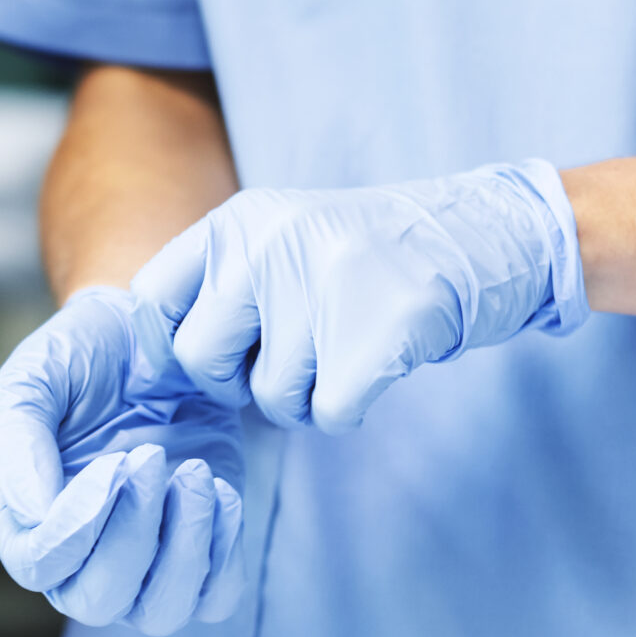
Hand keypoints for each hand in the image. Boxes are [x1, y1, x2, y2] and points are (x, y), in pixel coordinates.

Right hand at [0, 287, 246, 633]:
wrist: (156, 334)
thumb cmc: (85, 354)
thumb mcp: (36, 375)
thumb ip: (19, 438)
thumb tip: (33, 510)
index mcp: (25, 519)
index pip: (41, 565)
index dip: (77, 527)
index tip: (114, 462)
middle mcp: (79, 557)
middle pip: (98, 602)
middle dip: (133, 536)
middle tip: (153, 456)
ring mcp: (142, 562)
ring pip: (160, 612)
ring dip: (184, 550)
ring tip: (195, 474)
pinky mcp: (198, 549)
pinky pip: (215, 595)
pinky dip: (224, 552)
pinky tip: (219, 489)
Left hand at [130, 162, 587, 435]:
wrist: (485, 233)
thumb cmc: (372, 254)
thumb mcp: (285, 236)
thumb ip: (224, 280)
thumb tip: (155, 350)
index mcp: (239, 221)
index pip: (151, 299)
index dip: (176, 341)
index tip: (219, 351)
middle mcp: (268, 247)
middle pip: (197, 360)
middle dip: (237, 382)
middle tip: (289, 360)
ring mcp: (322, 288)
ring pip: (268, 398)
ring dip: (306, 397)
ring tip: (346, 348)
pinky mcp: (374, 334)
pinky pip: (326, 415)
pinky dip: (348, 410)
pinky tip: (374, 368)